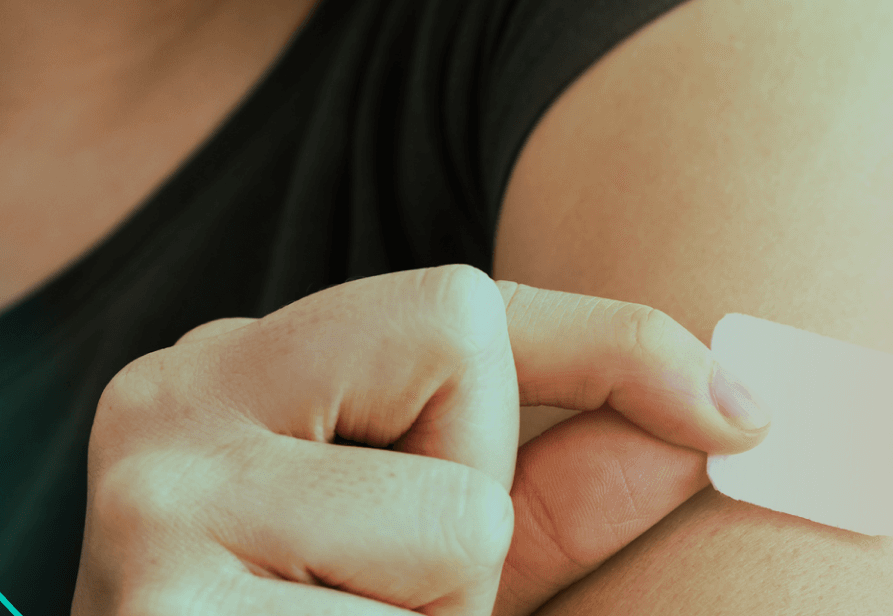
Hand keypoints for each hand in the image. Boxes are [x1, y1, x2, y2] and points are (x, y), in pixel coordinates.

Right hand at [72, 264, 769, 614]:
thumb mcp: (435, 569)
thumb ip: (555, 491)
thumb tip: (726, 417)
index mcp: (234, 367)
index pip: (457, 305)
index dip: (615, 348)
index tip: (740, 412)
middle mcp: (175, 394)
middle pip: (460, 350)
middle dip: (481, 502)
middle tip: (376, 595)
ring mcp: (152, 497)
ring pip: (457, 522)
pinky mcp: (160, 607)